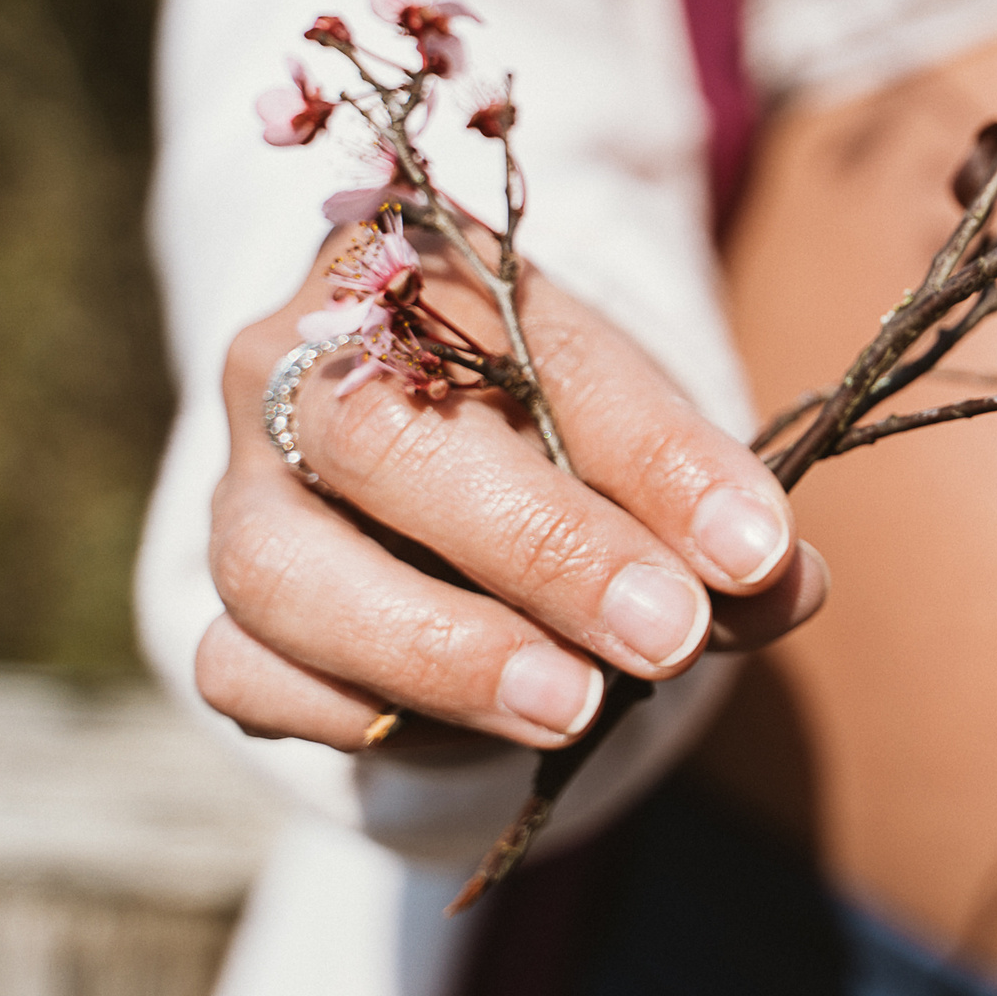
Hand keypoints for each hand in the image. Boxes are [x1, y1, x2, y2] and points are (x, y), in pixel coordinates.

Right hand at [194, 230, 827, 751]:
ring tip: (575, 703)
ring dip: (442, 648)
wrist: (453, 472)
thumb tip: (784, 583)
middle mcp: (299, 358)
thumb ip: (717, 518)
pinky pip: (245, 667)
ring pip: (288, 568)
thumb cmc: (566, 439)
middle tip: (667, 633)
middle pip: (385, 439)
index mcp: (424, 265)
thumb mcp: (655, 450)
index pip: (540, 348)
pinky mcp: (212, 605)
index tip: (753, 548)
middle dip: (542, 548)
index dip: (655, 454)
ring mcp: (239, 485)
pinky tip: (458, 730)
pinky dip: (352, 709)